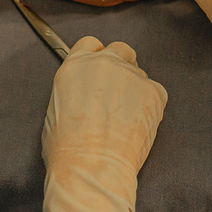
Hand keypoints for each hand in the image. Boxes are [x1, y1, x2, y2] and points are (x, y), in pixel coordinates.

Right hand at [43, 36, 167, 211]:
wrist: (92, 167)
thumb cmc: (67, 150)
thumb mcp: (55, 111)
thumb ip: (73, 91)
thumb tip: (83, 96)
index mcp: (76, 66)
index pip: (90, 44)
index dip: (96, 56)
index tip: (99, 70)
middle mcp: (104, 63)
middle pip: (120, 50)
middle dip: (121, 65)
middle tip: (118, 91)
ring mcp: (131, 75)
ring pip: (139, 73)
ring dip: (135, 89)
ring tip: (127, 120)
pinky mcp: (154, 92)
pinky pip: (156, 93)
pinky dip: (151, 106)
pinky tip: (139, 126)